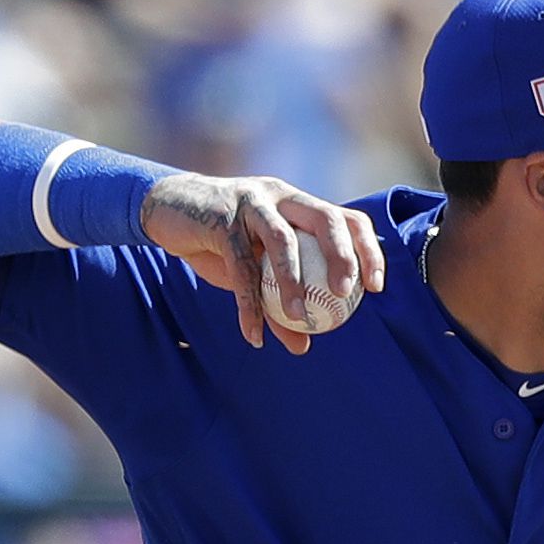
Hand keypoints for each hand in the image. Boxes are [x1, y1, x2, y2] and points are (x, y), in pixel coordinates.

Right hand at [144, 173, 383, 353]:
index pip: (346, 218)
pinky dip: (248, 303)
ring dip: (293, 281)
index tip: (377, 288)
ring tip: (300, 317)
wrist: (167, 212)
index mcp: (299, 204)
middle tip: (346, 292)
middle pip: (325, 217)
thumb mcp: (254, 273)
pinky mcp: (220, 217)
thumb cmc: (221, 242)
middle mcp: (281, 197)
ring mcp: (251, 202)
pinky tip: (254, 334)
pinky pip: (240, 266)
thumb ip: (279, 304)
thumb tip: (303, 346)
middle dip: (343, 255)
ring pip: (282, 239)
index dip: (367, 250)